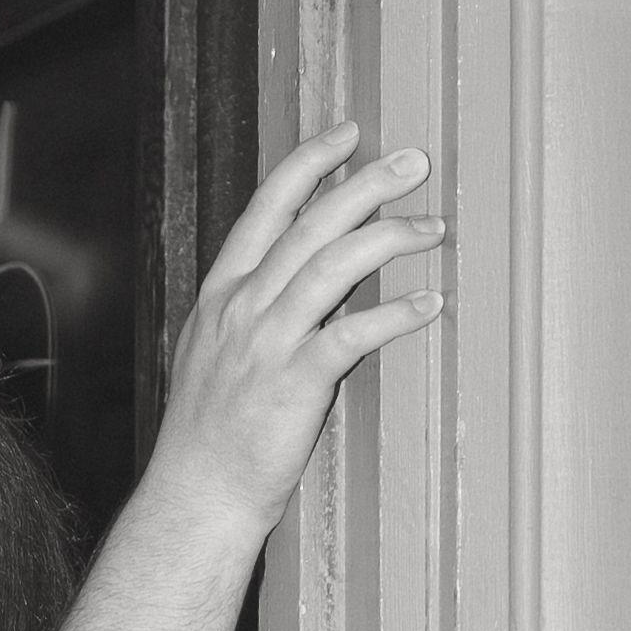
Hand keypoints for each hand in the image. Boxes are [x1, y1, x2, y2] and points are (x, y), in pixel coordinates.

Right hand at [148, 122, 446, 541]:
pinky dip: (397, 314)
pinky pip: (354, 334)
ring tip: (434, 228)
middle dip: (367, 184)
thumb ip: (251, 311)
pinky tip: (429, 303)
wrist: (196, 496)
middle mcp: (242, 309)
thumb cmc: (209, 435)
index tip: (350, 133)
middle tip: (416, 162)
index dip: (310, 164)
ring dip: (391, 238)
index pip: (266, 209)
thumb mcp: (214, 356)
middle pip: (310, 224)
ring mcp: (266, 344)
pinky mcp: (294, 383)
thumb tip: (298, 278)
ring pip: (333, 266)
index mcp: (221, 296)